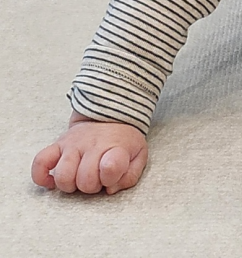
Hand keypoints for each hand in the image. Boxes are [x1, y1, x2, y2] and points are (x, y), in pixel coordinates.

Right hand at [31, 111, 147, 194]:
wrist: (110, 115)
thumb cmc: (123, 141)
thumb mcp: (138, 155)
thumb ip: (130, 176)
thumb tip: (111, 189)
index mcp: (116, 147)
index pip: (111, 166)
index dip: (111, 177)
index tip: (112, 176)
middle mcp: (92, 145)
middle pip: (85, 180)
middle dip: (92, 187)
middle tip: (98, 179)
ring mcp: (73, 145)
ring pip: (63, 175)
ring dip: (70, 184)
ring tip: (78, 178)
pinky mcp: (58, 145)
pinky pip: (40, 162)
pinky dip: (42, 177)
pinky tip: (52, 182)